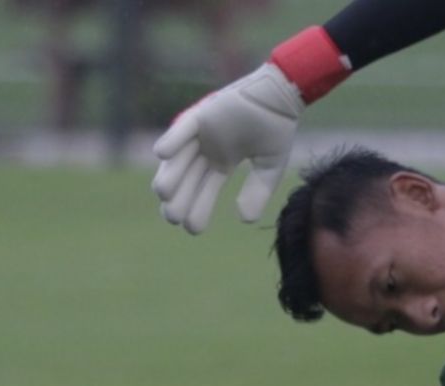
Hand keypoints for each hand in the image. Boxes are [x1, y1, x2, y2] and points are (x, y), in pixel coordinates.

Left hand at [151, 63, 303, 234]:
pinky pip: (182, 128)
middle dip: (179, 199)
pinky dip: (172, 140)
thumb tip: (244, 219)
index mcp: (222, 162)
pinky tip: (162, 155)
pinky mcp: (201, 114)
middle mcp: (207, 149)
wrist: (282, 96)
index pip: (205, 190)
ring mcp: (201, 133)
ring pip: (178, 158)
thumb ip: (258, 192)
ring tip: (164, 195)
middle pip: (186, 179)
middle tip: (173, 218)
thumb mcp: (269, 168)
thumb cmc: (277, 128)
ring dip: (169, 175)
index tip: (192, 229)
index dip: (198, 209)